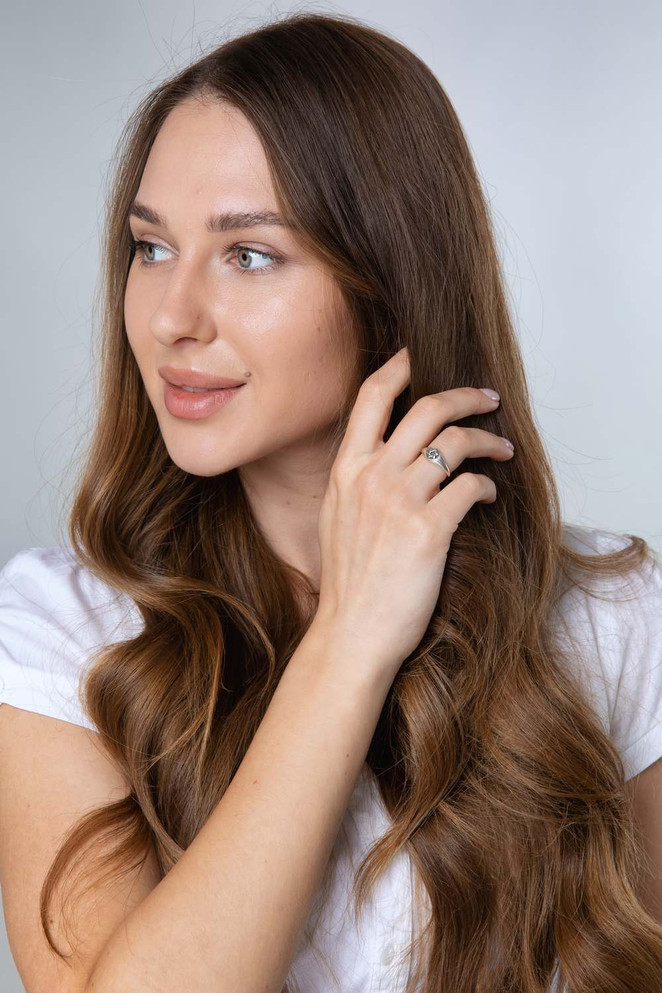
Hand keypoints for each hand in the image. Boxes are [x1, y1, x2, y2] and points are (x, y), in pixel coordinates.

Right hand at [314, 347, 513, 677]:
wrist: (352, 633)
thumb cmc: (349, 581)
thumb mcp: (338, 517)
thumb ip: (359, 479)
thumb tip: (390, 453)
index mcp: (345, 469)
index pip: (373, 397)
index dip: (401, 366)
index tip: (421, 355)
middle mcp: (371, 476)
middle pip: (427, 408)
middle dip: (465, 396)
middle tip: (488, 399)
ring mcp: (399, 501)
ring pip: (456, 442)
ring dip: (489, 442)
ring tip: (503, 451)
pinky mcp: (429, 530)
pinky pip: (471, 486)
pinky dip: (488, 485)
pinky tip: (489, 495)